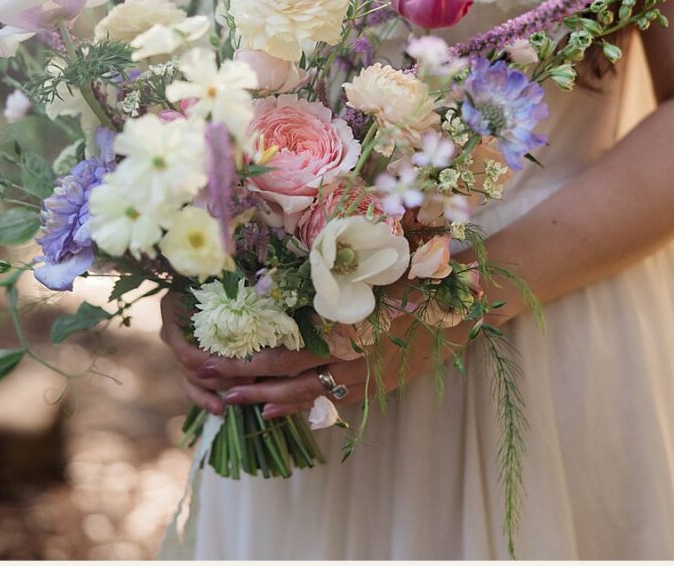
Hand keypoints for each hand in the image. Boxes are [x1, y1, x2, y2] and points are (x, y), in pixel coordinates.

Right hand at [159, 287, 249, 415]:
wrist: (236, 288)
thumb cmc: (237, 282)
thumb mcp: (234, 281)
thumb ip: (233, 284)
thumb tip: (242, 287)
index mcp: (174, 307)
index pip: (182, 347)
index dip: (207, 361)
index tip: (237, 364)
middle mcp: (172, 330)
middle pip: (188, 366)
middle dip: (219, 376)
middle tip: (250, 378)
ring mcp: (180, 349)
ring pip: (191, 379)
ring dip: (218, 388)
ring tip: (243, 391)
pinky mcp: (190, 367)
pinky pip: (192, 388)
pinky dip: (206, 399)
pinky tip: (220, 409)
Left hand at [210, 285, 477, 419]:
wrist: (468, 303)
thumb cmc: (420, 272)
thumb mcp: (373, 265)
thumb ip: (331, 270)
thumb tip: (279, 266)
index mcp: (345, 326)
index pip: (283, 351)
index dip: (243, 359)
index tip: (207, 354)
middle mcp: (352, 356)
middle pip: (286, 377)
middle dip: (242, 381)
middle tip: (204, 379)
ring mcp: (365, 375)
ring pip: (306, 396)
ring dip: (266, 399)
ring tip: (232, 401)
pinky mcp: (377, 383)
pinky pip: (331, 400)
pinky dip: (301, 407)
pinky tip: (277, 409)